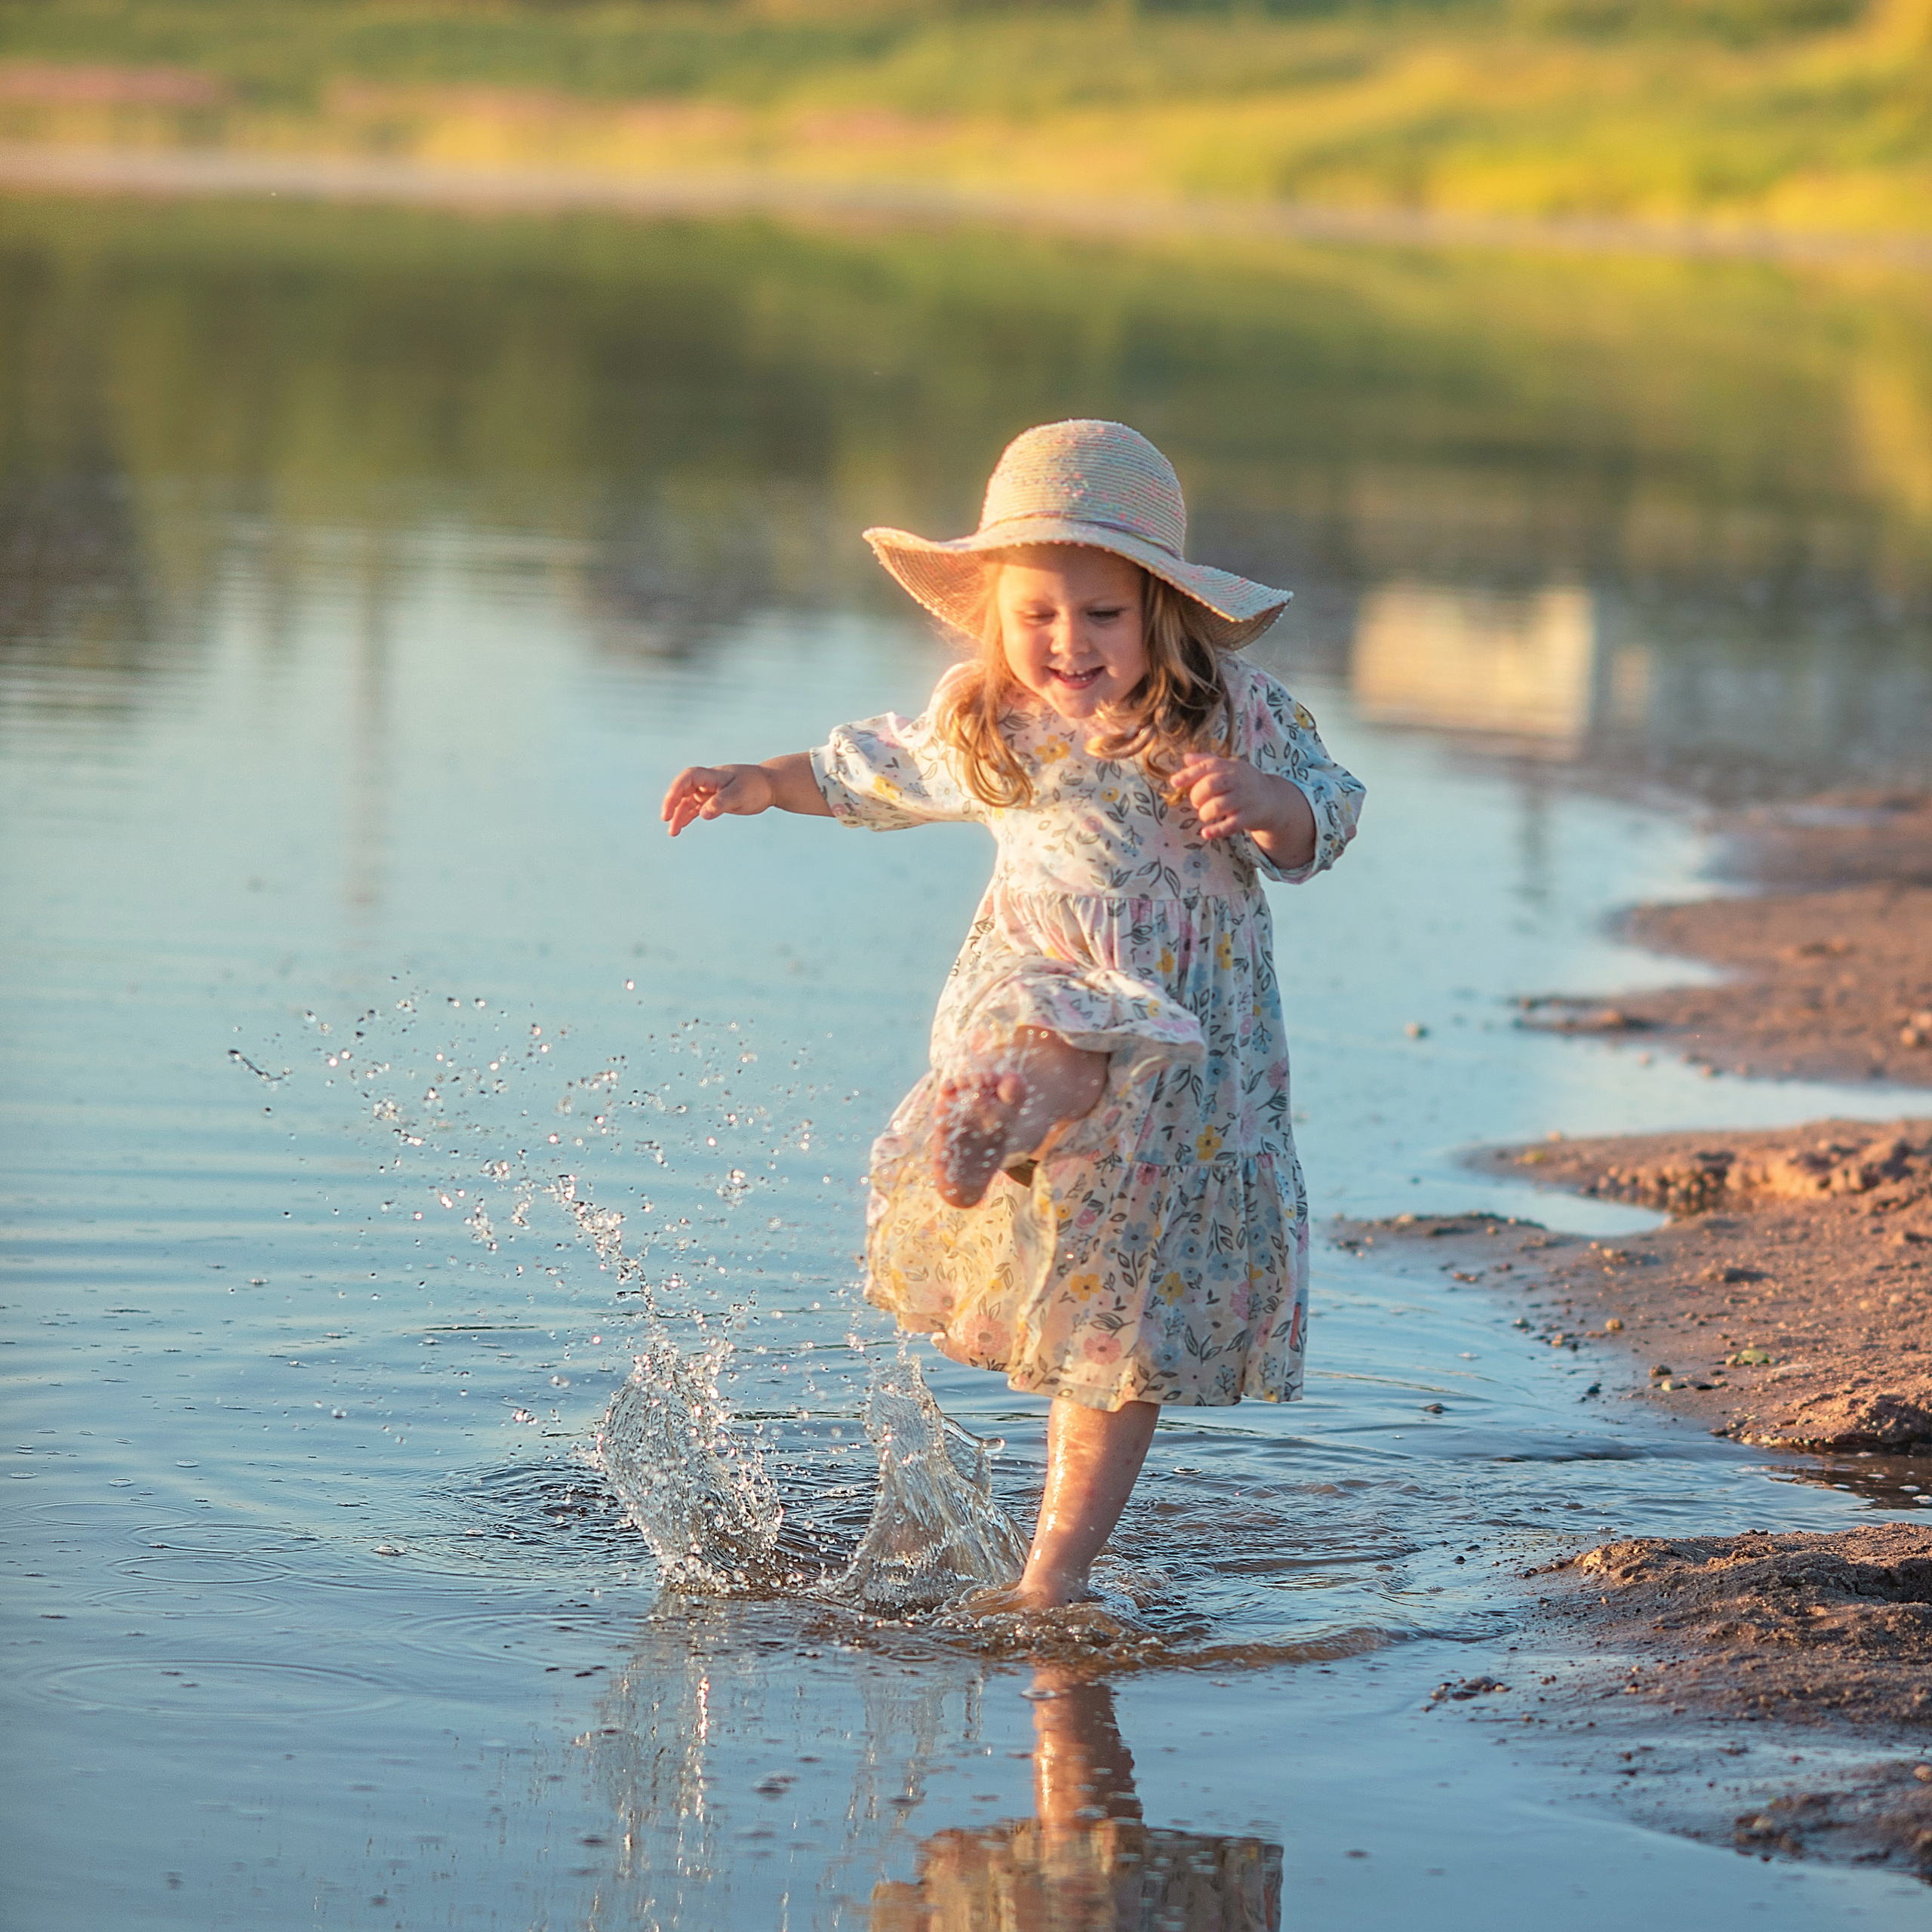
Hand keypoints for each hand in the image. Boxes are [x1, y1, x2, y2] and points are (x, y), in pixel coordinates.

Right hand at [661, 763, 774, 835]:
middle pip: (683, 790)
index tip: (670, 805)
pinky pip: (695, 808)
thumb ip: (721, 803)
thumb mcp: (740, 795)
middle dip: (672, 803)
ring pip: (687, 801)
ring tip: (672, 833)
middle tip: (666, 819)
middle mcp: (707, 782)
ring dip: (678, 815)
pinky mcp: (713, 801)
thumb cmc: (756, 787)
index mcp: (712, 776)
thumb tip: (703, 813)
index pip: (688, 778)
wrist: (770, 785)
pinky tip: (679, 828)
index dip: (676, 790)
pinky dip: (687, 817)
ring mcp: (709, 791)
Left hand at [1170, 753, 1315, 866]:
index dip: (1189, 774)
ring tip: (1205, 814)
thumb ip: (1207, 761)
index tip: (1174, 782)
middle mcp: (1239, 780)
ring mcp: (1245, 799)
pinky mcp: (1249, 817)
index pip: (1208, 766)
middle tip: (1196, 802)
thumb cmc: (1243, 782)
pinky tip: (1205, 834)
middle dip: (1197, 795)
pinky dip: (1216, 831)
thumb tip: (1186, 757)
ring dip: (1205, 813)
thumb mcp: (1229, 767)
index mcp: (1231, 766)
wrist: (1272, 799)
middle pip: (1212, 784)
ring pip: (1218, 806)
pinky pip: (1231, 825)